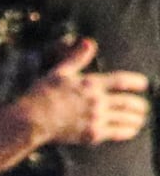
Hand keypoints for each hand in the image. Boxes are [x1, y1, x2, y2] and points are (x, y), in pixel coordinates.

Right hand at [11, 39, 151, 148]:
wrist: (30, 120)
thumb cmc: (41, 95)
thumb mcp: (59, 72)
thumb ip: (76, 58)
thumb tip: (88, 42)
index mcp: (92, 84)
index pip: (122, 81)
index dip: (137, 82)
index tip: (144, 84)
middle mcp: (97, 101)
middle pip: (128, 102)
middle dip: (139, 105)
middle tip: (143, 107)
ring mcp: (95, 118)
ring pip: (125, 118)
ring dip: (136, 119)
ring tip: (140, 120)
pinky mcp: (91, 134)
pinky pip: (116, 133)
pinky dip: (127, 132)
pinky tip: (132, 131)